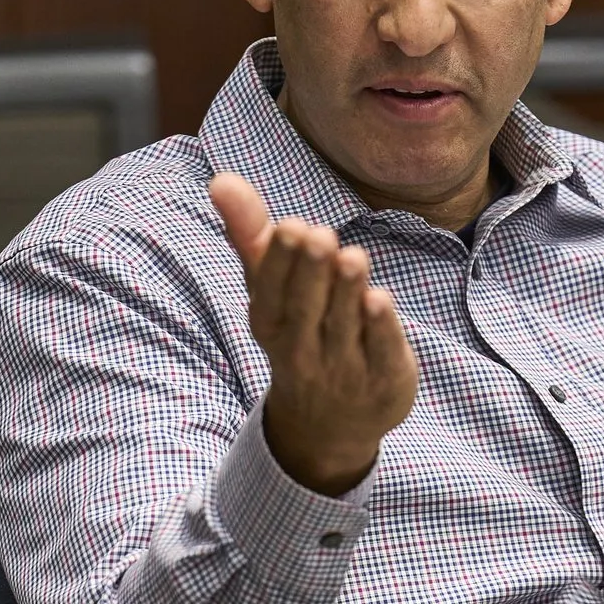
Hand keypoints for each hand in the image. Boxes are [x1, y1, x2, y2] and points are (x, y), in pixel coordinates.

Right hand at [210, 172, 418, 495]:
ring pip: (344, 326)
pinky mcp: (383, 381)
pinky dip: (379, 329)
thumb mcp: (272, 288)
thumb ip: (251, 234)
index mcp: (270, 324)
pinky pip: (380, 352)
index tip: (290, 227)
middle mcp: (301, 351)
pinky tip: (379, 300)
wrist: (328, 423)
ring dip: (347, 291)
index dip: (281, 261)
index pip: (271, 292)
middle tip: (320, 235)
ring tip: (352, 257)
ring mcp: (343, 370)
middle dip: (312, 272)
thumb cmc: (299, 331)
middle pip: (306, 308)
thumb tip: (220, 180)